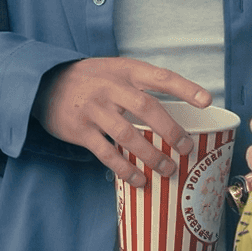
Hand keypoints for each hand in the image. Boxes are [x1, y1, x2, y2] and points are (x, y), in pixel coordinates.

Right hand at [34, 57, 212, 187]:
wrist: (44, 83)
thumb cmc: (91, 79)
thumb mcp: (115, 70)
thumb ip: (140, 84)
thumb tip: (178, 109)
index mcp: (125, 70)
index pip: (160, 77)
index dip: (185, 88)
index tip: (207, 101)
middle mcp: (110, 87)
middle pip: (146, 108)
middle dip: (170, 130)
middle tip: (186, 148)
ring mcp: (93, 109)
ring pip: (127, 134)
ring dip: (150, 155)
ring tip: (168, 170)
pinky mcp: (80, 130)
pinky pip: (106, 153)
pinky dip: (124, 169)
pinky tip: (139, 180)